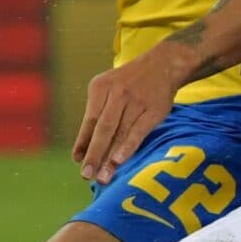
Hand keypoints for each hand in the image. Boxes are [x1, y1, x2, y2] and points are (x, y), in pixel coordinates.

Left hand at [73, 45, 189, 183]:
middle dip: (93, 153)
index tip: (77, 160)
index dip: (83, 142)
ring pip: (120, 133)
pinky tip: (119, 161)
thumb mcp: (108, 88)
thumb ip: (96, 115)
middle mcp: (117, 93)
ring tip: (103, 177)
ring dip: (110, 158)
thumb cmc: (129, 83)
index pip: (90, 120)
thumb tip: (81, 151)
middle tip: (86, 174)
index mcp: (100, 87)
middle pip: (103, 128)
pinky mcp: (154, 110)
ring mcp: (136, 101)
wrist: (162, 65)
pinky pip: (138, 131)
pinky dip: (128, 147)